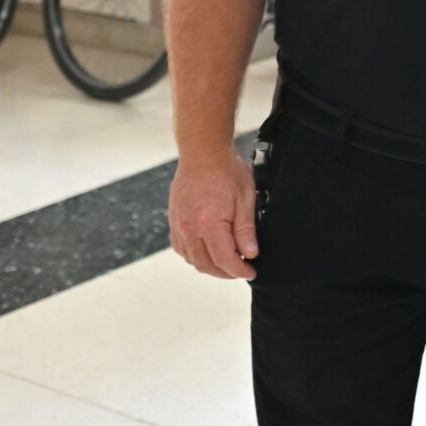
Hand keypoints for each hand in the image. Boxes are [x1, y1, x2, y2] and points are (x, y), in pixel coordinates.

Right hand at [168, 145, 258, 279]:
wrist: (202, 152)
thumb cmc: (225, 170)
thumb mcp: (245, 199)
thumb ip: (245, 230)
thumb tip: (250, 253)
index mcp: (209, 224)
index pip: (224, 260)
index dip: (240, 271)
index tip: (251, 272)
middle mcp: (189, 228)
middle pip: (206, 265)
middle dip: (226, 273)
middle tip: (241, 270)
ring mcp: (179, 225)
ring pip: (192, 259)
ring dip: (210, 266)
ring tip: (227, 262)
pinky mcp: (174, 220)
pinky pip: (181, 248)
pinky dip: (195, 256)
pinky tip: (208, 252)